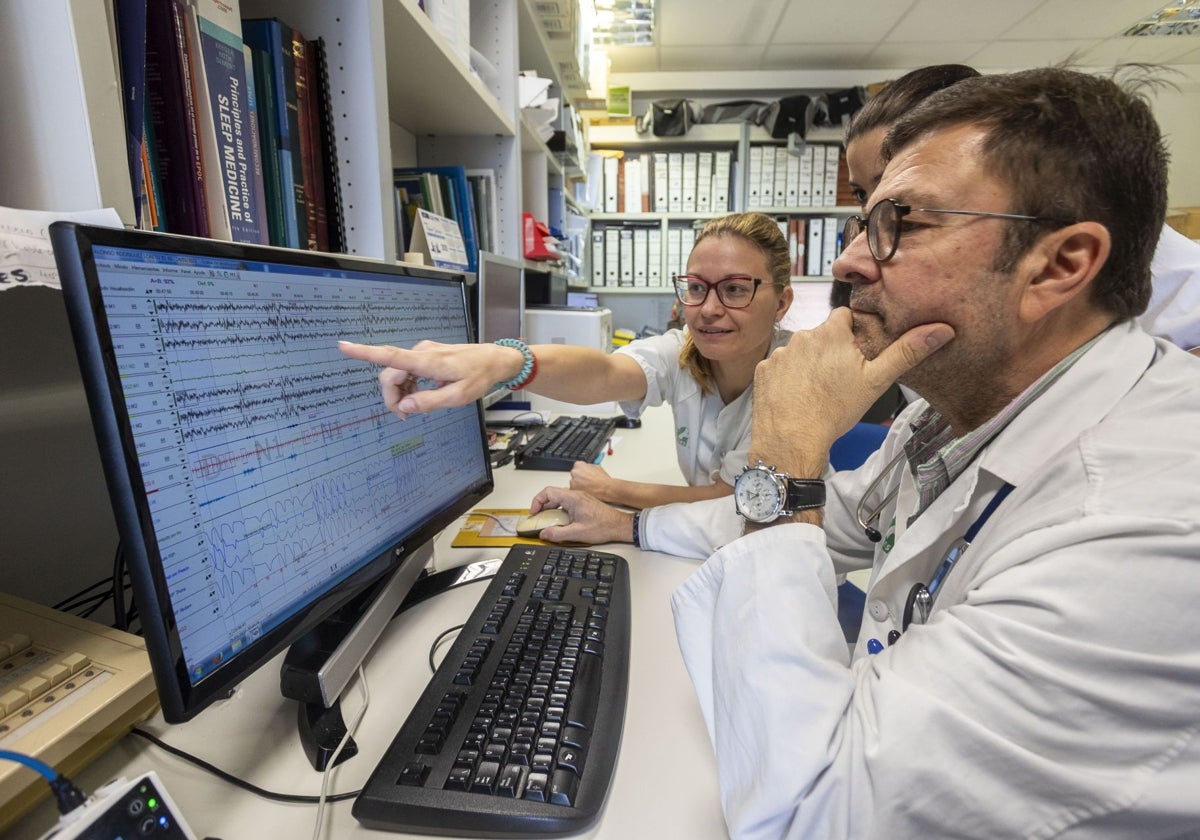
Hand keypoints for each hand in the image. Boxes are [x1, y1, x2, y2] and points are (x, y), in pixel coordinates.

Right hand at [337, 340, 523, 417]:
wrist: (494, 360)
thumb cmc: (479, 377)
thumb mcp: (458, 397)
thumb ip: (430, 402)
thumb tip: (405, 405)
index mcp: (428, 362)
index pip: (390, 356)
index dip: (364, 352)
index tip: (343, 346)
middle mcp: (421, 352)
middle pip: (390, 374)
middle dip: (391, 396)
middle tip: (404, 416)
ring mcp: (422, 352)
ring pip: (397, 374)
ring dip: (400, 392)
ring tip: (415, 407)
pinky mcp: (425, 354)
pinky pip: (406, 370)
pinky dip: (407, 385)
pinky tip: (419, 395)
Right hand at [528, 487, 633, 545]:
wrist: (619, 526)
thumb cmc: (604, 526)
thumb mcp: (577, 533)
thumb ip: (557, 534)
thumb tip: (544, 534)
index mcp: (573, 498)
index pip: (548, 492)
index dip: (537, 501)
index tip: (534, 513)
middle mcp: (576, 495)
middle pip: (552, 495)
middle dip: (542, 507)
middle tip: (538, 519)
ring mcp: (580, 499)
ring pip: (559, 500)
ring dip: (551, 510)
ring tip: (548, 522)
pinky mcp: (584, 503)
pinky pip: (567, 504)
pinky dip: (560, 511)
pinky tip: (561, 522)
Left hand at [568, 462, 614, 501]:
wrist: (605, 488)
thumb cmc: (602, 479)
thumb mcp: (597, 467)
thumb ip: (589, 467)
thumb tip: (588, 468)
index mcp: (579, 465)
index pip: (577, 467)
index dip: (582, 472)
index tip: (584, 475)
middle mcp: (574, 472)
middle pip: (574, 475)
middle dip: (579, 479)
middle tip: (587, 482)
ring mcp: (572, 482)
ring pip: (573, 484)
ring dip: (578, 486)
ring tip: (588, 488)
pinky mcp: (573, 490)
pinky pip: (574, 491)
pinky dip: (579, 492)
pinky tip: (586, 492)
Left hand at [751, 309, 953, 473]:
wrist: (792, 440)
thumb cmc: (835, 411)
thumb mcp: (876, 381)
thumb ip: (907, 351)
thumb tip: (941, 329)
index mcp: (831, 332)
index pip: (845, 317)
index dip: (853, 333)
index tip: (858, 352)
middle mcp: (802, 336)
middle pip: (822, 335)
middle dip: (831, 350)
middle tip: (840, 377)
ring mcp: (780, 353)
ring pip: (801, 351)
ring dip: (809, 363)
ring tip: (817, 390)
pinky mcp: (764, 370)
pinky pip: (780, 367)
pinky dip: (788, 378)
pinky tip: (796, 396)